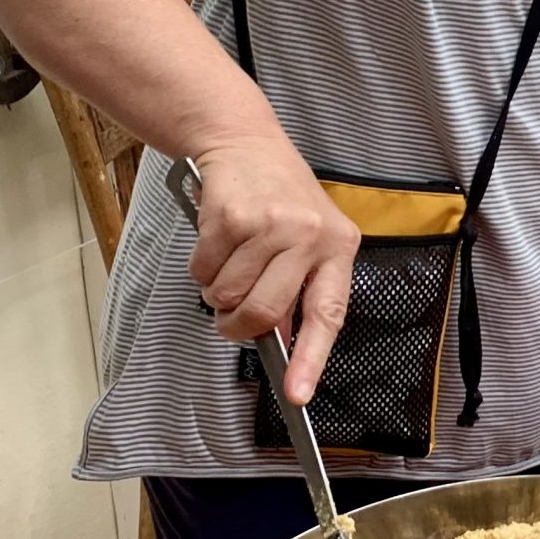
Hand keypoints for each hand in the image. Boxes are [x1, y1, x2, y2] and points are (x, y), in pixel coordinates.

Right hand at [187, 136, 359, 405]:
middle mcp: (310, 236)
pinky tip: (215, 243)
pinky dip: (201, 268)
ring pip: (228, 295)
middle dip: (238, 325)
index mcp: (338, 247)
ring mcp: (271, 225)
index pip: (328, 314)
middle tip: (230, 317)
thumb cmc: (281, 198)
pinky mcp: (231, 217)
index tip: (297, 394)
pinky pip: (203, 271)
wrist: (247, 143)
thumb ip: (301, 289)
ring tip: (228, 264)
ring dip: (217, 292)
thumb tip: (284, 344)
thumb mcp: (310, 238)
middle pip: (264, 312)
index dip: (311, 358)